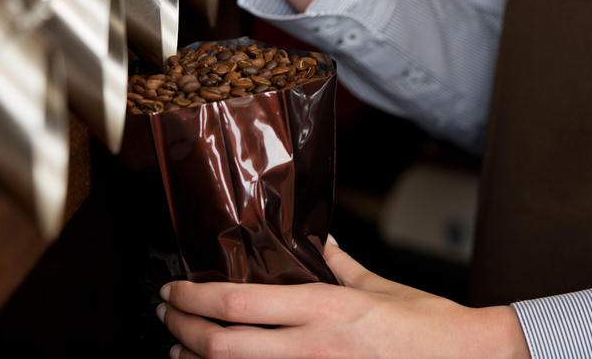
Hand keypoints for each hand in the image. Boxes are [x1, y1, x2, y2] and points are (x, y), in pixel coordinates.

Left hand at [155, 238, 530, 358]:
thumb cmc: (425, 326)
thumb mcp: (377, 285)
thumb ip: (338, 263)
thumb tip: (320, 242)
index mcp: (321, 308)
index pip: (238, 302)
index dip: (194, 297)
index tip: (174, 289)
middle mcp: (310, 347)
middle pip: (223, 344)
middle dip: (182, 329)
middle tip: (166, 315)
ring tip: (178, 347)